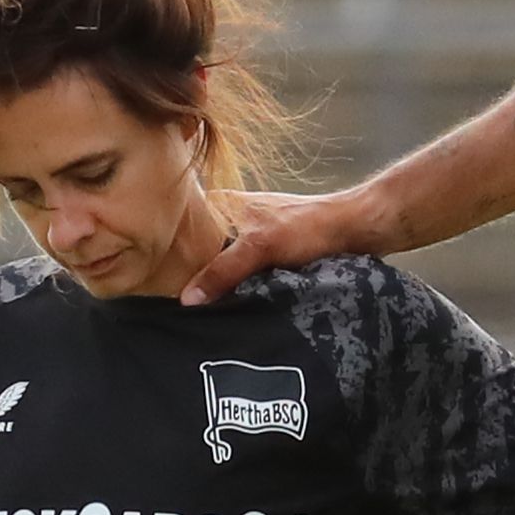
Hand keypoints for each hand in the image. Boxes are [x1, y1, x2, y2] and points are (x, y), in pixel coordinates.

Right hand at [182, 186, 372, 304]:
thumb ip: (223, 271)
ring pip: (230, 261)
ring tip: (198, 309)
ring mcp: (260, 238)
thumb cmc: (309, 227)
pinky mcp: (278, 256)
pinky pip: (250, 274)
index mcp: (230, 205)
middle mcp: (241, 219)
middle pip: (207, 246)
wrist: (359, 230)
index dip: (173, 240)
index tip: (154, 269)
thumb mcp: (259, 248)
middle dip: (194, 268)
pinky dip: (243, 287)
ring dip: (222, 281)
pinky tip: (233, 307)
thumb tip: (186, 299)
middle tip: (172, 297)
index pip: (189, 219)